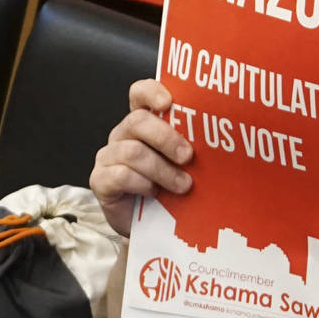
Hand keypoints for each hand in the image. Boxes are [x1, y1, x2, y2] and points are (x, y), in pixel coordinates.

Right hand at [91, 79, 193, 237]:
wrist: (153, 225)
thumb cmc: (170, 187)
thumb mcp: (183, 162)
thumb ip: (190, 144)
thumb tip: (218, 138)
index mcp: (144, 122)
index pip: (139, 93)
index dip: (152, 92)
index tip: (169, 103)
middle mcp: (123, 134)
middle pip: (137, 121)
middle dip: (166, 138)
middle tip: (188, 156)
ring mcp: (108, 156)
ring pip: (132, 151)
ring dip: (162, 169)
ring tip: (182, 185)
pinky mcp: (100, 180)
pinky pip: (119, 175)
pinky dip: (141, 184)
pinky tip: (153, 192)